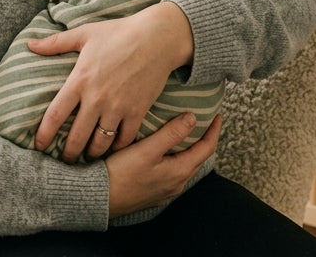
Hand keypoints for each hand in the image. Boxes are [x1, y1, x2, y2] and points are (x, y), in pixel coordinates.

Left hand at [29, 3, 193, 162]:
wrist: (158, 37)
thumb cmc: (119, 32)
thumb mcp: (84, 34)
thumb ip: (55, 43)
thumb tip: (29, 44)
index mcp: (79, 80)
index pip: (55, 115)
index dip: (44, 135)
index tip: (39, 146)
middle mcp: (96, 98)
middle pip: (76, 137)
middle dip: (69, 154)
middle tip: (65, 161)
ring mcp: (118, 107)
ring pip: (100, 142)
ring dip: (92, 154)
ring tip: (88, 157)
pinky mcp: (138, 111)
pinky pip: (124, 139)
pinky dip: (117, 147)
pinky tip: (112, 148)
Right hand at [106, 113, 221, 216]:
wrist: (98, 199)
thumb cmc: (120, 174)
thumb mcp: (147, 149)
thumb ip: (171, 133)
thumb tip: (193, 118)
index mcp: (179, 171)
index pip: (206, 148)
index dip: (213, 130)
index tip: (217, 115)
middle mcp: (176, 183)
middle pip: (198, 158)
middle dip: (203, 139)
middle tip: (204, 122)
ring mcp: (165, 190)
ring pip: (185, 166)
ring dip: (189, 150)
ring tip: (185, 134)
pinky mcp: (153, 193)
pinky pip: (172, 173)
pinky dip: (176, 159)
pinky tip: (165, 154)